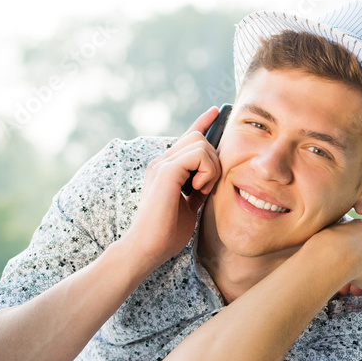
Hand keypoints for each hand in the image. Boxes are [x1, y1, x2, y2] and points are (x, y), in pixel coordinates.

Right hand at [118, 107, 222, 271]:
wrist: (146, 248)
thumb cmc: (165, 233)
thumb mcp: (189, 206)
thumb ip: (199, 188)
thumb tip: (213, 176)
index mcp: (165, 169)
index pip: (186, 138)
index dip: (202, 122)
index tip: (215, 111)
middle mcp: (161, 162)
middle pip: (198, 138)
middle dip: (212, 160)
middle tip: (203, 188)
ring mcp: (161, 164)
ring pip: (200, 143)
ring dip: (210, 168)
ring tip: (199, 191)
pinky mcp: (166, 171)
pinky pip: (199, 155)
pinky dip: (206, 172)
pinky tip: (197, 189)